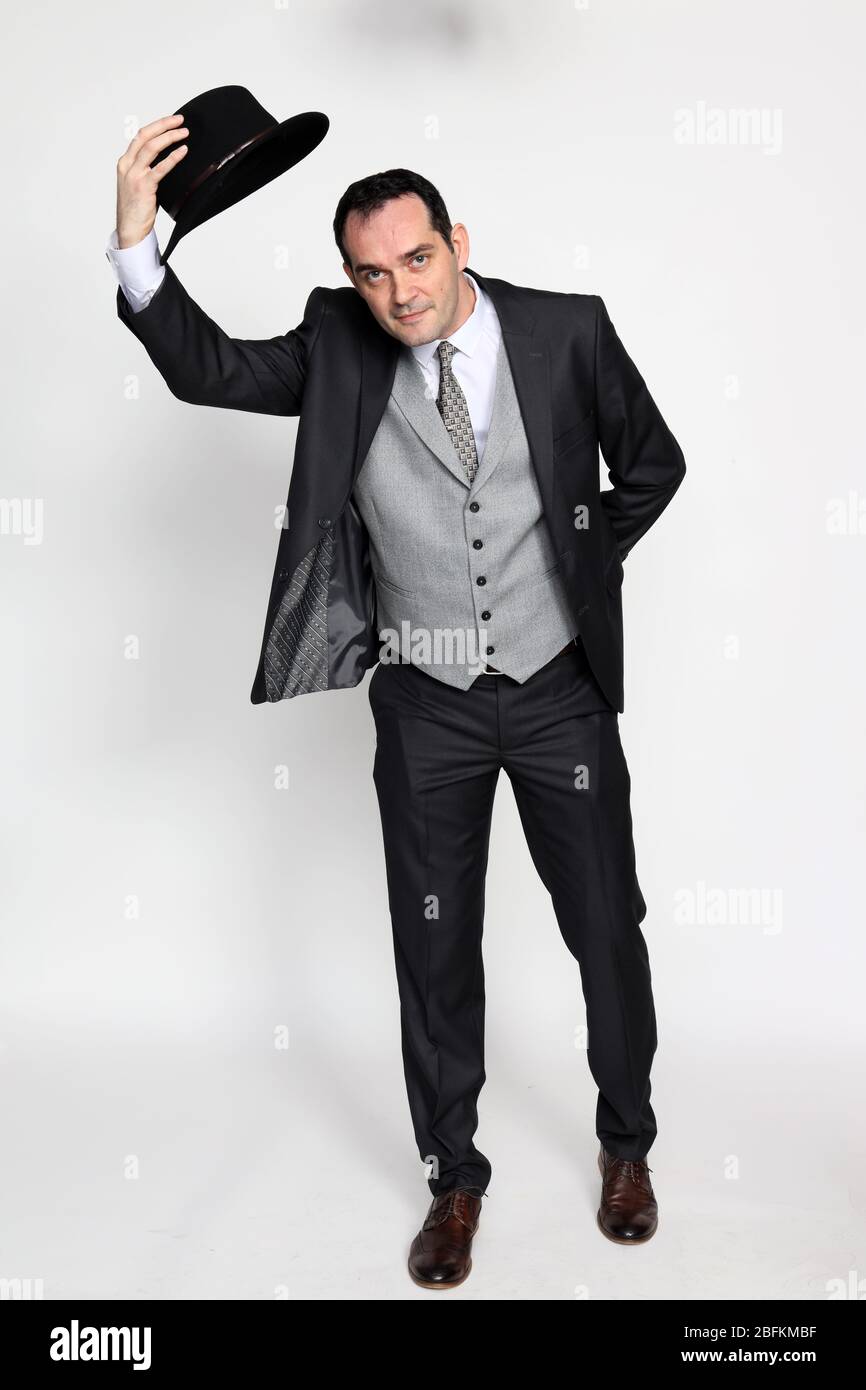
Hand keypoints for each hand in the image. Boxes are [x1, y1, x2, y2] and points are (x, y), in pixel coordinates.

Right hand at [115, 113, 188, 248]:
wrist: (130, 229)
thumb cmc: (137, 208)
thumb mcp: (139, 183)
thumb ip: (147, 170)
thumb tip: (166, 159)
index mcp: (125, 162)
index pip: (140, 136)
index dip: (157, 126)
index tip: (172, 121)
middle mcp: (127, 165)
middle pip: (145, 136)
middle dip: (164, 125)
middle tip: (180, 121)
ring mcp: (134, 175)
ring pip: (151, 147)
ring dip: (170, 137)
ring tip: (184, 133)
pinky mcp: (144, 186)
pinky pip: (160, 168)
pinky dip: (173, 157)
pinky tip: (183, 151)